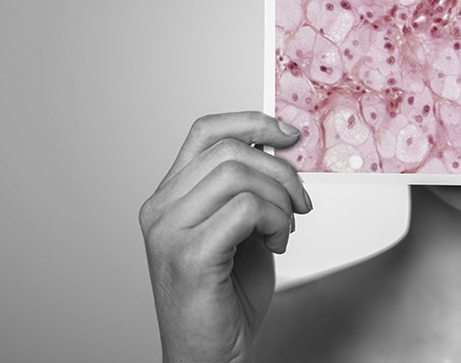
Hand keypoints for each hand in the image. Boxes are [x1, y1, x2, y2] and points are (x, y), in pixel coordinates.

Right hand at [139, 111, 312, 362]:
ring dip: (279, 199)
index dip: (250, 122)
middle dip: (279, 170)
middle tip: (300, 201)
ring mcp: (169, 232)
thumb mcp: (239, 228)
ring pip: (238, 176)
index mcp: (170, 196)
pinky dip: (274, 221)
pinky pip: (245, 209)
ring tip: (284, 229)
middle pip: (228, 150)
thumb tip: (281, 148)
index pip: (205, 131)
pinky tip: (276, 244)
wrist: (211, 357)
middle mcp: (161, 209)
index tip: (288, 133)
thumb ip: (248, 189)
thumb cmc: (226, 296)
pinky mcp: (190, 256)